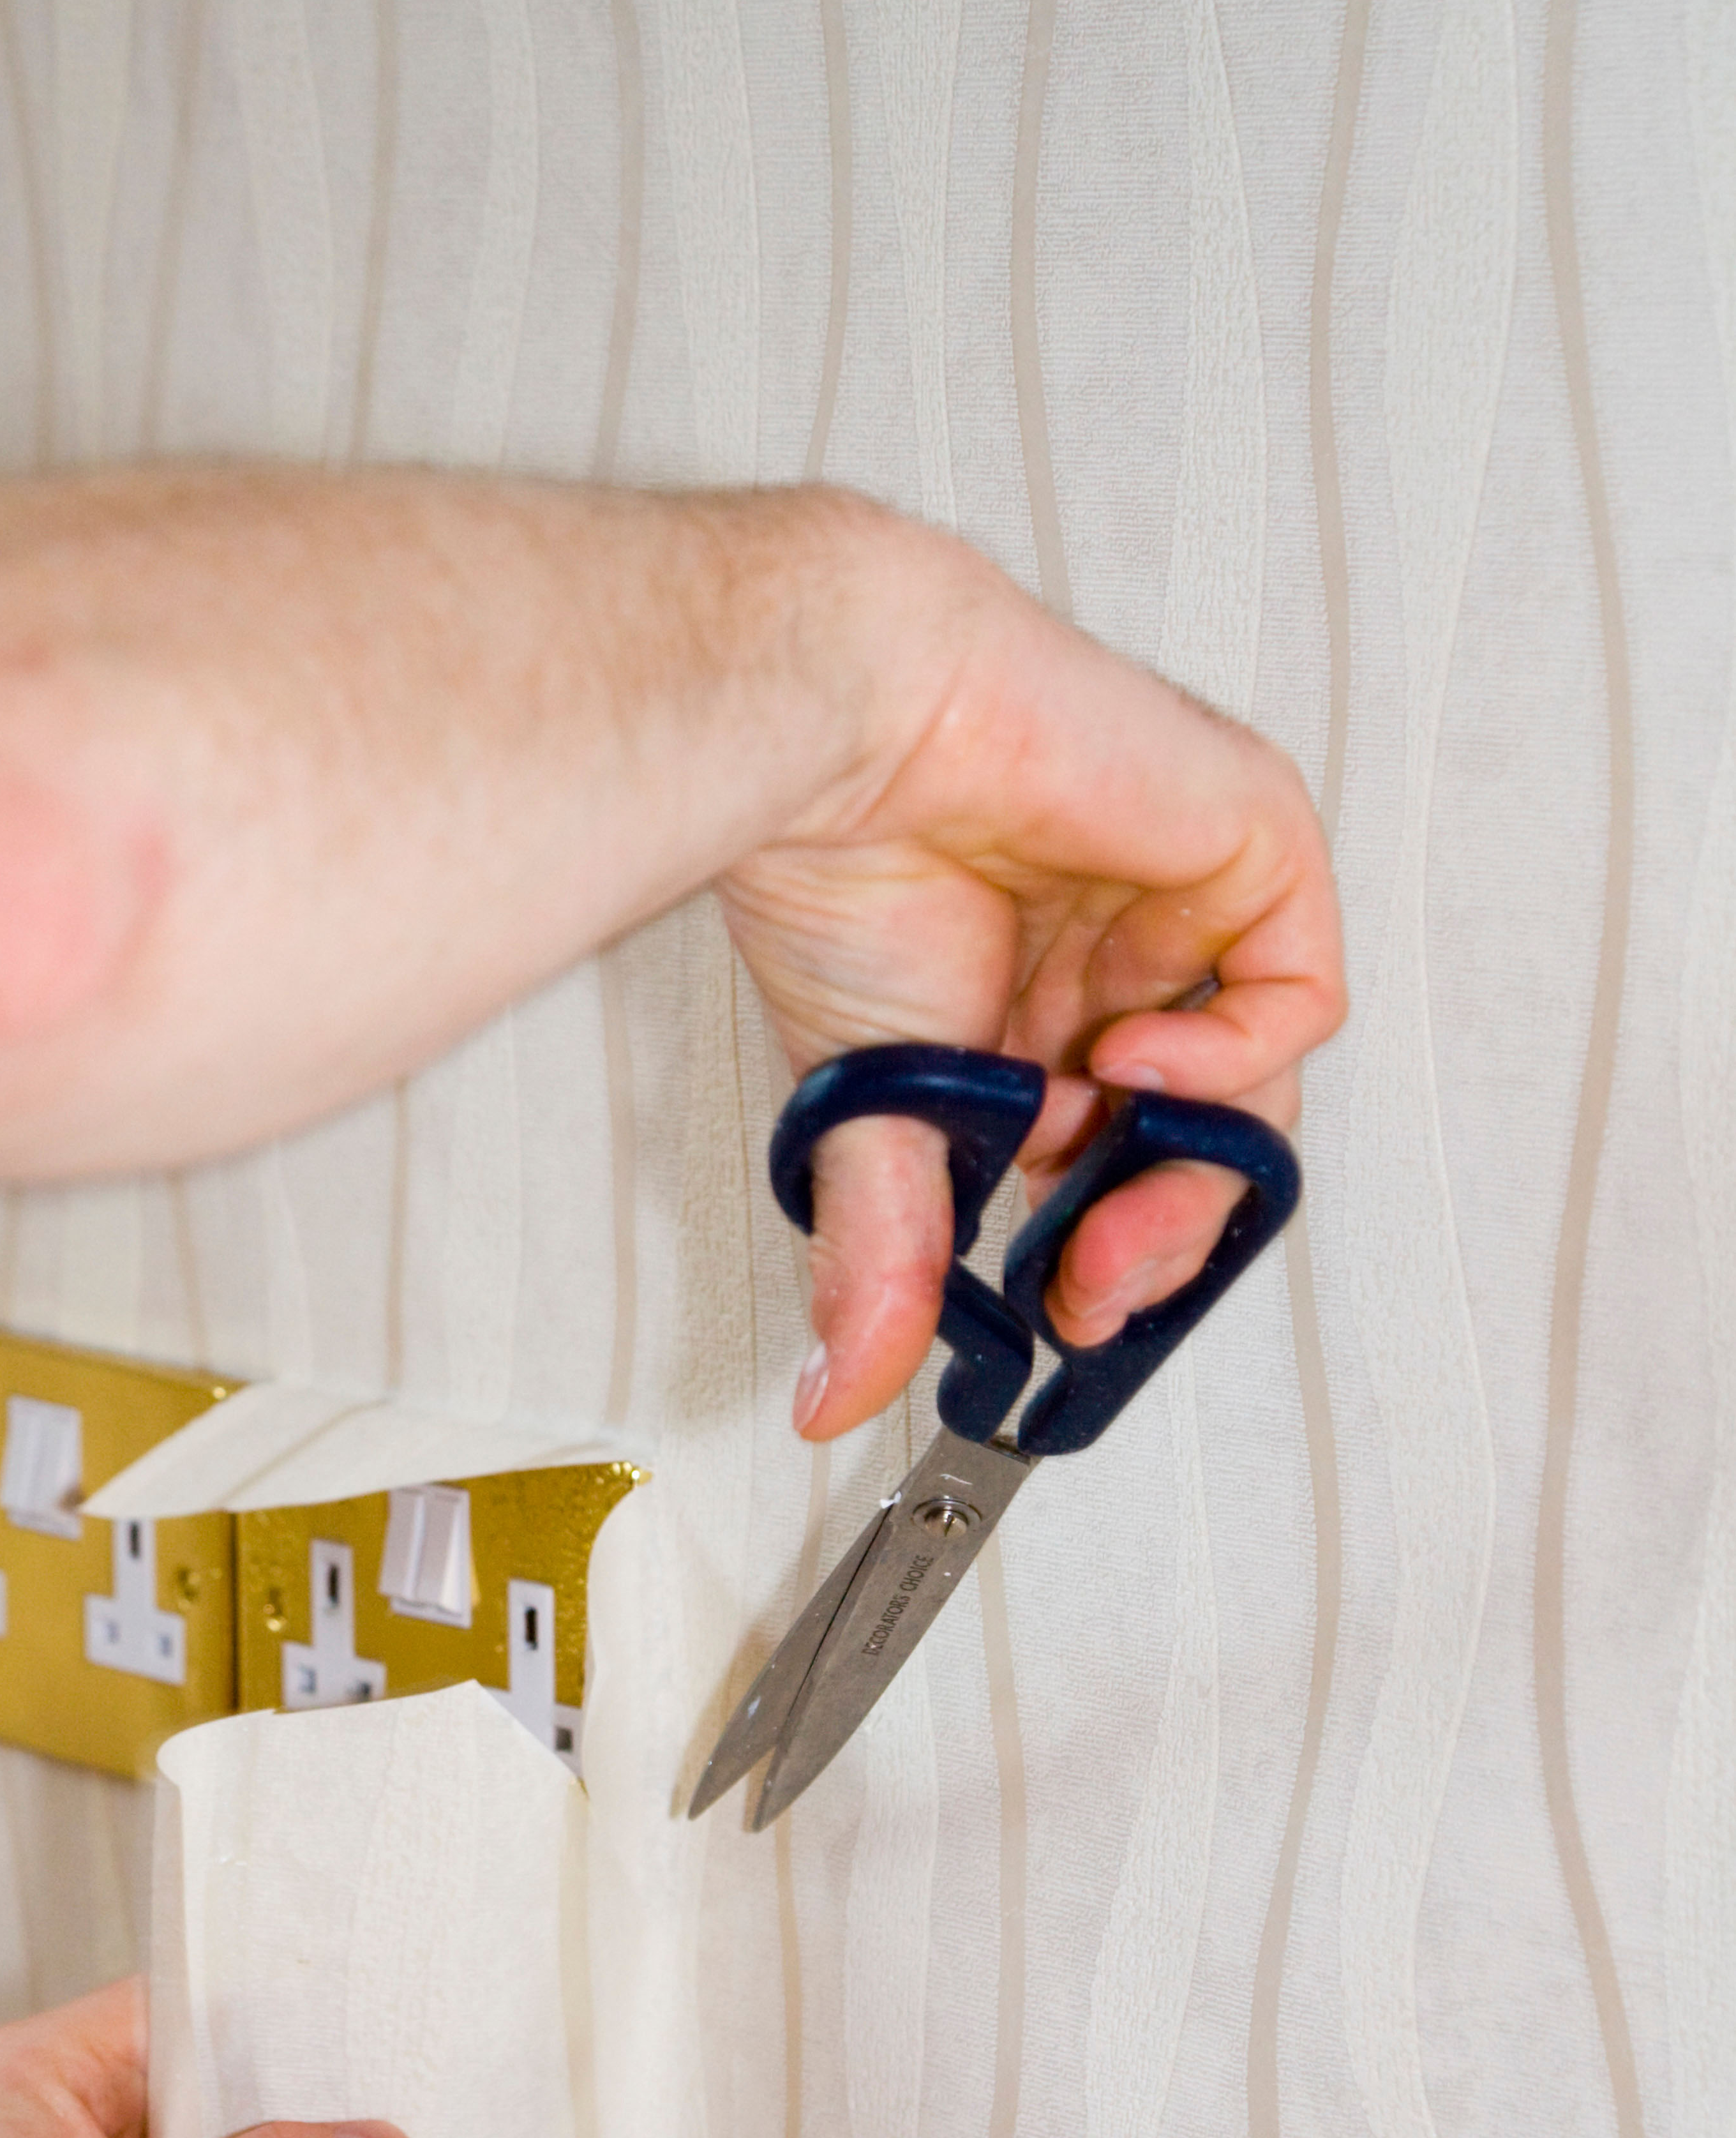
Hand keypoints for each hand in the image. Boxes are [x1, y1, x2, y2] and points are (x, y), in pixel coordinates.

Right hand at [720, 548, 1341, 1435]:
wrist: (847, 738)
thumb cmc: (841, 874)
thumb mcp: (875, 1123)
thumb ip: (882, 1267)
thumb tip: (835, 1400)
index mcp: (1033, 1031)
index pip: (1118, 1173)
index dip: (1109, 1255)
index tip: (1066, 1317)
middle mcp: (1116, 975)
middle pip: (1201, 1146)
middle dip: (1155, 1233)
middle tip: (1095, 1281)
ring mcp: (1185, 913)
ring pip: (1258, 1085)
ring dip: (1190, 1159)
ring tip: (1103, 1156)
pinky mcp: (1250, 844)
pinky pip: (1301, 989)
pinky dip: (1233, 1052)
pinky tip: (1136, 1052)